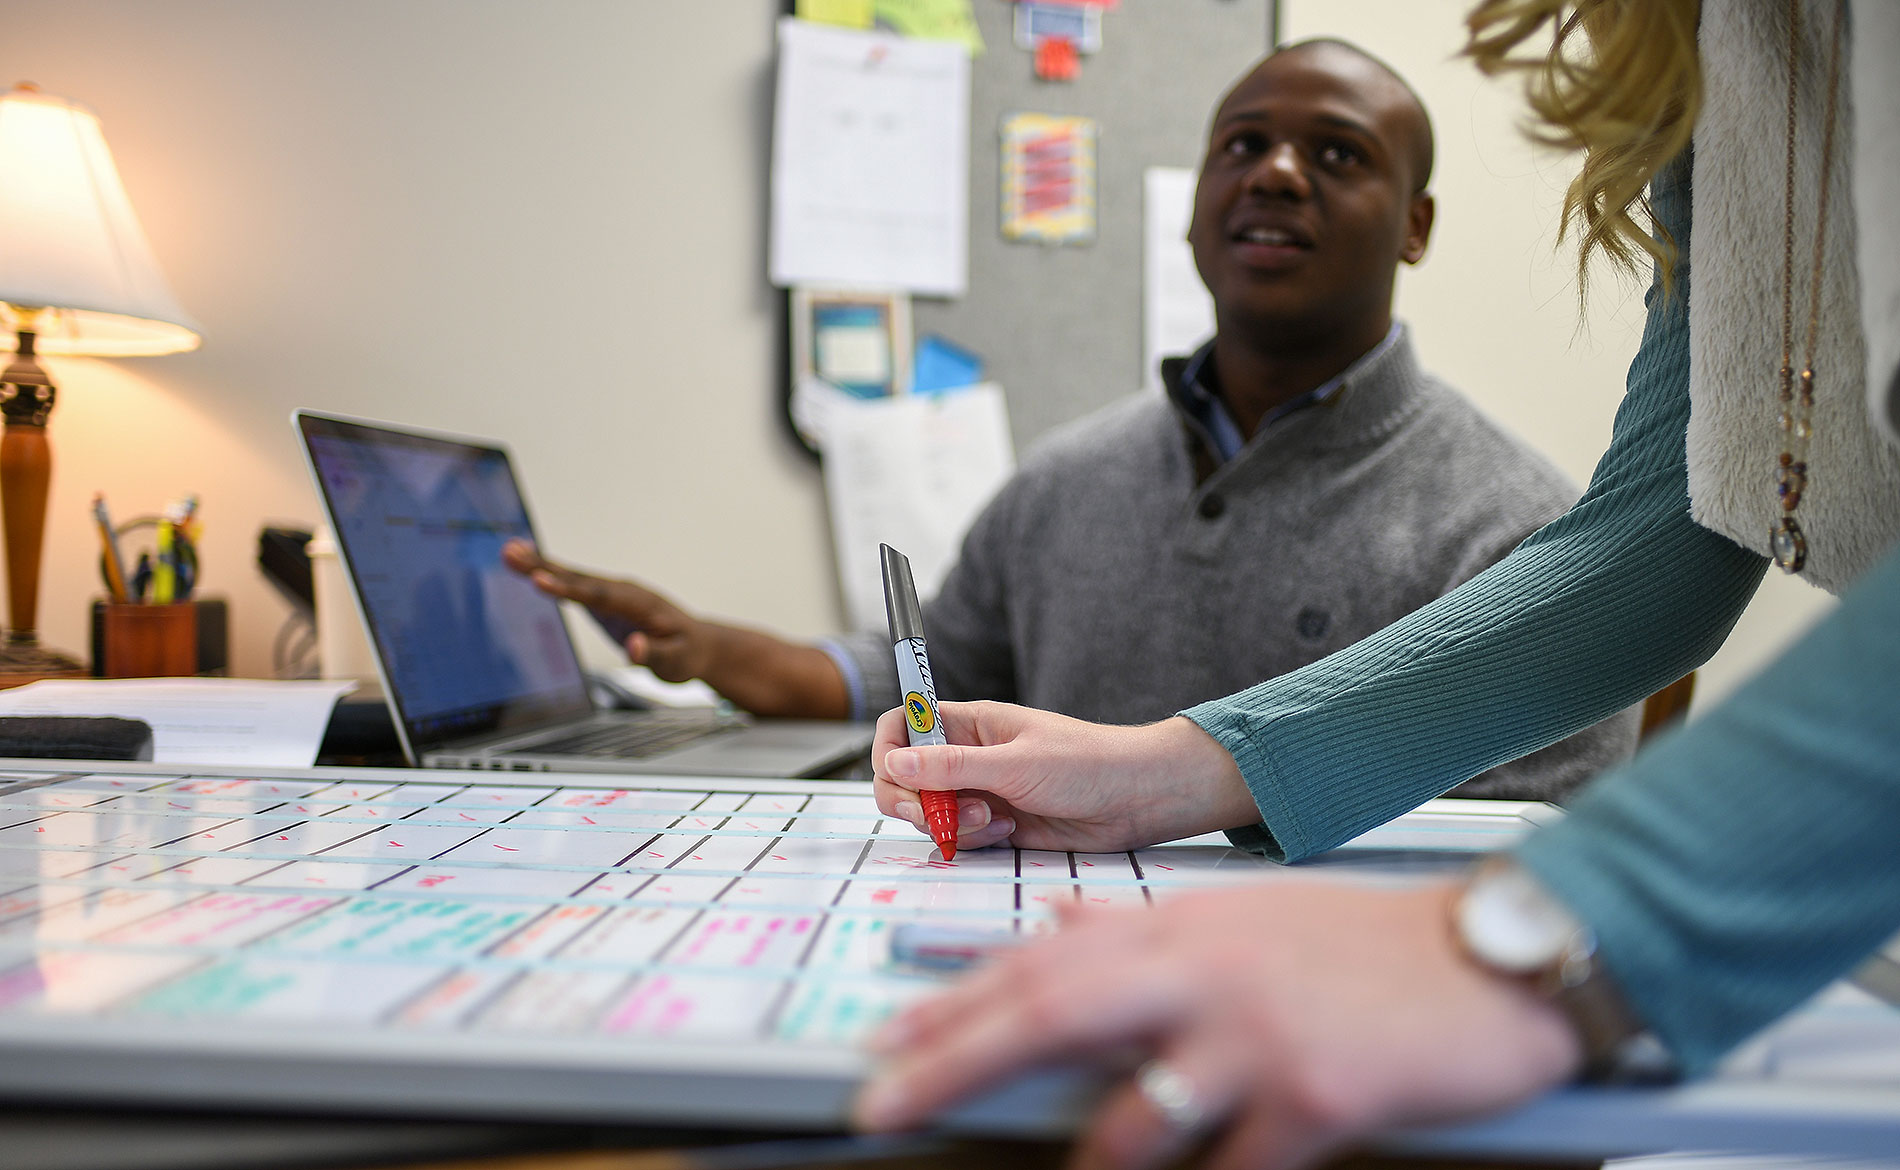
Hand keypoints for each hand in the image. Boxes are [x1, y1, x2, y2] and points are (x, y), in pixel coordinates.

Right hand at [500, 540, 710, 680]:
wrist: (698, 645)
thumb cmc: (687, 654)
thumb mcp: (676, 662)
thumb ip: (654, 655)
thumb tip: (634, 646)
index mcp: (639, 604)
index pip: (598, 596)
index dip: (568, 589)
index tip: (539, 580)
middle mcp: (623, 592)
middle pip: (579, 579)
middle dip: (544, 566)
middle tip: (510, 553)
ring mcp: (613, 593)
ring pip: (574, 578)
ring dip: (541, 565)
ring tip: (509, 552)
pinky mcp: (605, 601)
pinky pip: (574, 586)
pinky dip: (551, 576)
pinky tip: (529, 568)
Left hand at [855, 881, 1581, 1169]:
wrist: (1493, 951)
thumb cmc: (1365, 942)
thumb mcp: (1243, 918)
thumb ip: (1144, 927)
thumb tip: (1063, 920)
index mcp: (1181, 926)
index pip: (1042, 959)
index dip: (958, 1003)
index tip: (893, 1037)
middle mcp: (1203, 971)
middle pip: (1049, 1013)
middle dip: (952, 1061)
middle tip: (880, 1102)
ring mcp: (1257, 1034)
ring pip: (1133, 1114)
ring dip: (1082, 1161)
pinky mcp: (1317, 1095)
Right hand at [871, 702, 1260, 853]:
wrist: (1137, 799)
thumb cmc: (1088, 763)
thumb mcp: (1016, 762)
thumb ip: (952, 767)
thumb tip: (894, 761)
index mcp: (969, 723)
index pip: (904, 725)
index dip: (890, 748)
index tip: (899, 774)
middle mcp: (968, 755)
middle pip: (904, 777)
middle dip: (913, 801)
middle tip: (937, 815)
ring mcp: (979, 791)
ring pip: (929, 813)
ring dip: (951, 824)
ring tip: (995, 822)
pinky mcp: (995, 825)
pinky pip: (959, 838)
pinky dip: (973, 841)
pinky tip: (1007, 833)